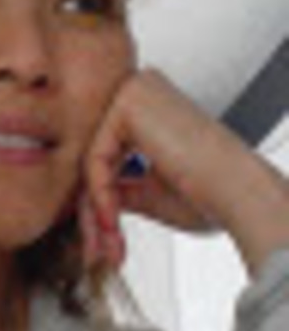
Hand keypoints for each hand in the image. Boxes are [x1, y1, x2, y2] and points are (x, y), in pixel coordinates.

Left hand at [78, 68, 288, 273]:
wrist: (239, 194)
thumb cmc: (210, 194)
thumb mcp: (150, 191)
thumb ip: (118, 187)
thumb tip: (91, 196)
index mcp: (152, 106)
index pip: (110, 149)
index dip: (104, 194)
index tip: (105, 231)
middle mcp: (143, 90)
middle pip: (99, 151)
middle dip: (97, 202)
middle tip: (101, 241)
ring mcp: (135, 90)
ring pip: (94, 154)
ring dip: (97, 203)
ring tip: (109, 236)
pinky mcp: (129, 101)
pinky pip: (96, 153)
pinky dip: (100, 190)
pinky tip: (111, 216)